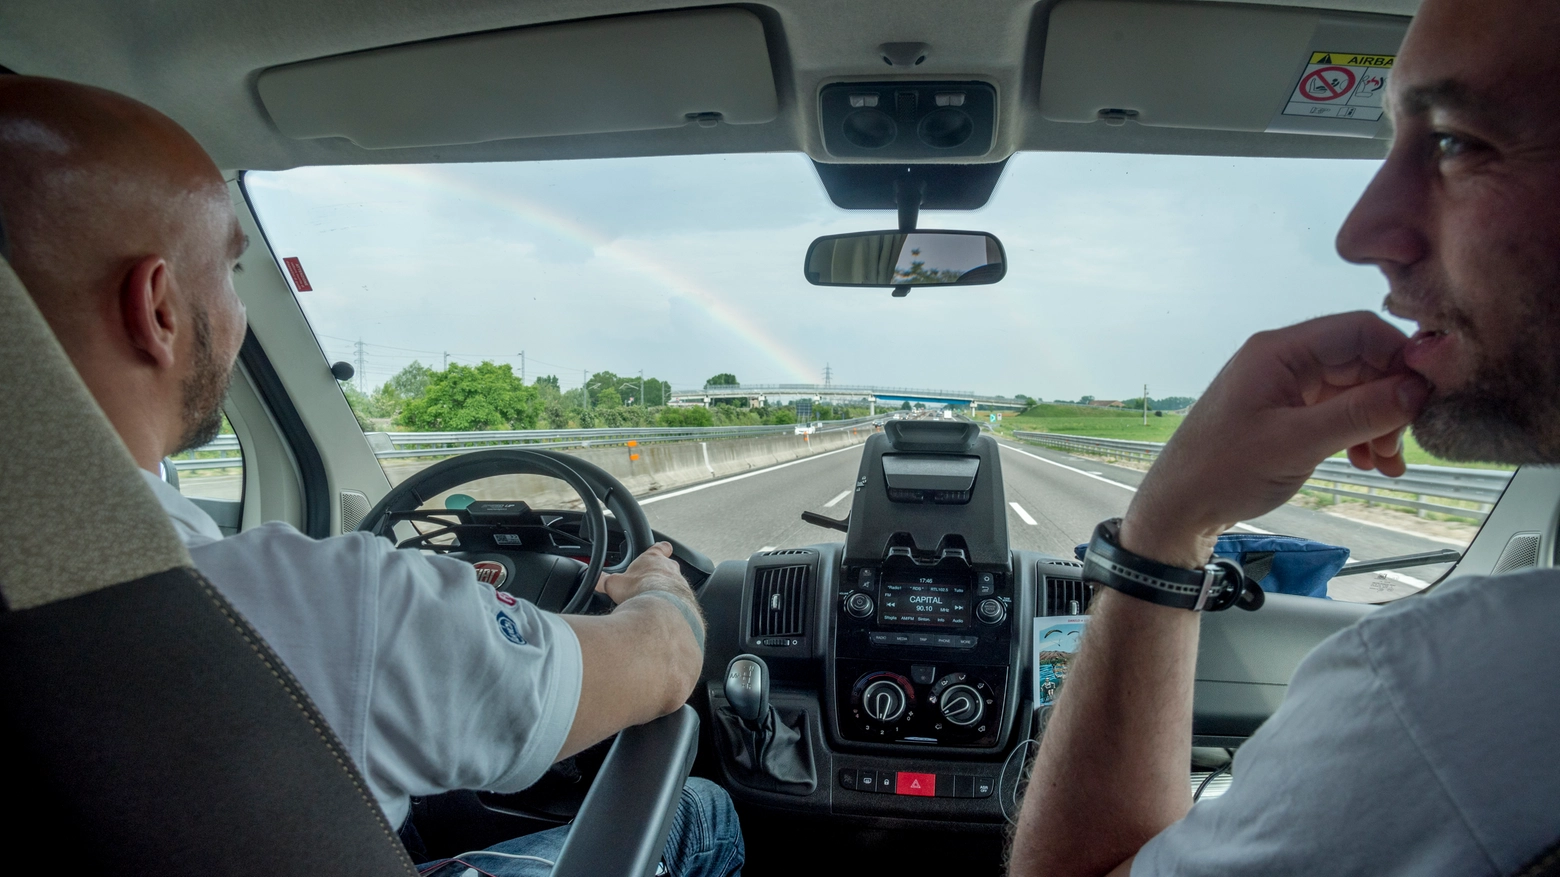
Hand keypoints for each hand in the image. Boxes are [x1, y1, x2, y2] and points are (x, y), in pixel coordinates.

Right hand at [595, 542, 689, 603]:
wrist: (660, 609)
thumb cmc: (638, 591)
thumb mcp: (614, 584)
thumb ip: (604, 580)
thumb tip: (595, 579)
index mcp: (653, 559)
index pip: (661, 547)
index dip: (660, 548)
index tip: (661, 549)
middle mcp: (670, 569)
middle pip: (669, 567)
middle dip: (661, 574)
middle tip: (650, 584)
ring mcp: (681, 584)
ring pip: (677, 584)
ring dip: (669, 591)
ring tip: (656, 603)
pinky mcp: (687, 600)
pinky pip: (683, 602)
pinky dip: (676, 607)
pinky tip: (665, 615)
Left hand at [1123, 312, 1429, 567]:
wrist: (1178, 507)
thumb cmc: (1223, 471)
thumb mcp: (1297, 443)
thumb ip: (1359, 413)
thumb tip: (1418, 389)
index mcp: (1278, 350)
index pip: (1359, 329)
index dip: (1400, 358)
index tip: (1426, 397)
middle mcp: (1283, 359)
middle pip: (1361, 361)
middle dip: (1390, 400)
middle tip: (1399, 446)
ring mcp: (1284, 386)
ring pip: (1353, 390)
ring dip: (1377, 422)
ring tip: (1385, 463)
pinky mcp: (1285, 413)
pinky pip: (1336, 411)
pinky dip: (1357, 433)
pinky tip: (1368, 463)